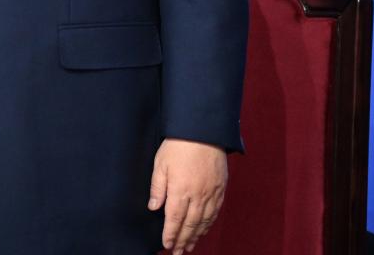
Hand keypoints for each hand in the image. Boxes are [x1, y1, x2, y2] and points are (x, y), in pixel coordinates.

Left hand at [148, 138, 227, 253]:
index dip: (170, 234)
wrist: (204, 131)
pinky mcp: (220, 189)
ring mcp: (210, 193)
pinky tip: (203, 229)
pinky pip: (215, 213)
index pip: (174, 219)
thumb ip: (157, 187)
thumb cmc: (179, 144)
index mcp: (180, 190)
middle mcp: (197, 196)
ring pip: (203, 221)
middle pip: (190, 225)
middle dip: (182, 240)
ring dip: (196, 236)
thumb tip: (153, 207)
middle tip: (177, 252)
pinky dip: (208, 224)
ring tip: (189, 246)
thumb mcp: (161, 163)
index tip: (166, 245)